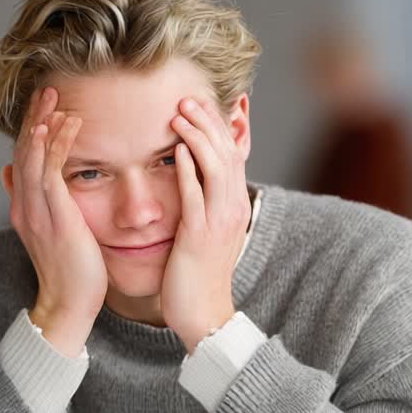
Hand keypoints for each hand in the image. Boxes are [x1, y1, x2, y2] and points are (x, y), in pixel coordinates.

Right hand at [6, 87, 106, 356]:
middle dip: (33, 118)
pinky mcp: (55, 218)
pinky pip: (51, 172)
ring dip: (43, 123)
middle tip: (45, 88)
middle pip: (24, 151)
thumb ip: (36, 205)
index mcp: (26, 210)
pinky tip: (62, 124)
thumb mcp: (50, 235)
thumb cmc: (70, 274)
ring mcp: (38, 212)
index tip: (42, 105)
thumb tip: (15, 177)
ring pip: (34, 157)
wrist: (68, 307)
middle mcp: (26, 206)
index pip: (25, 160)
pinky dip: (55, 145)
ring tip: (53, 96)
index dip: (31, 131)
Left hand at [161, 96, 251, 352]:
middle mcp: (232, 208)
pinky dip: (188, 169)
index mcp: (234, 205)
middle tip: (187, 97)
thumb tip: (190, 178)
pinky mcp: (199, 235)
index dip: (216, 126)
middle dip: (207, 121)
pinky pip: (195, 195)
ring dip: (198, 136)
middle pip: (226, 152)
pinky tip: (177, 150)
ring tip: (181, 113)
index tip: (198, 104)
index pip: (231, 153)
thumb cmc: (198, 275)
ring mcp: (218, 221)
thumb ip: (202, 202)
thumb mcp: (207, 232)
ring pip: (214, 167)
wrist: (204, 314)